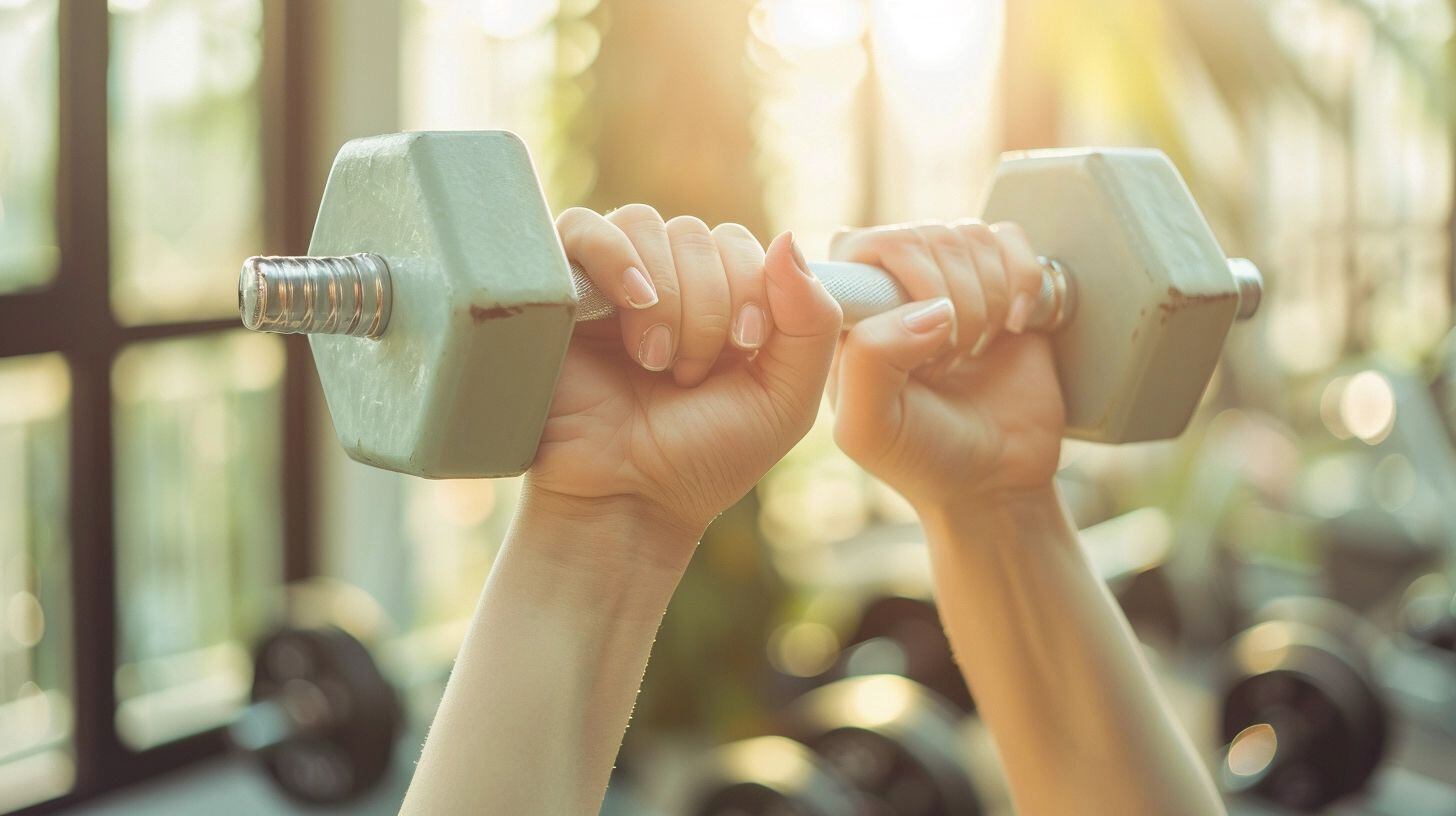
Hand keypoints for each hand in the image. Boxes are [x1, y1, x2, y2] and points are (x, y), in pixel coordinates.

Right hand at [529, 206, 841, 561]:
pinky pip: (579, 228)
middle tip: (690, 372)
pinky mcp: (558, 290)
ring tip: (656, 360)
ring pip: (644, 225)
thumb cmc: (703, 461)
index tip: (744, 344)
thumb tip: (789, 239)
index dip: (751, 282)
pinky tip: (633, 301)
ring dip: (666, 294)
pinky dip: (612, 253)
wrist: (624, 502)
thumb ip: (811, 324)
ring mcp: (608, 285)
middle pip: (695, 233)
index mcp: (719, 303)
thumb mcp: (784, 400)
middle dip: (706, 302)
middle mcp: (664, 285)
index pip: (741, 242)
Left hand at [828, 221, 1063, 509]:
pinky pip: (1011, 238)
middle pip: (921, 236)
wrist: (994, 478)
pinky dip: (1022, 280)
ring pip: (968, 235)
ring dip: (985, 299)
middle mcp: (893, 285)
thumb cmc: (921, 456)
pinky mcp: (1002, 278)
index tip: (922, 350)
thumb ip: (869, 362)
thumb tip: (931, 308)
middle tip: (949, 364)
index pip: (860, 245)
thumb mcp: (870, 428)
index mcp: (848, 312)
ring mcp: (949, 278)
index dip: (900, 283)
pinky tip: (1015, 326)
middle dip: (950, 304)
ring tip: (973, 353)